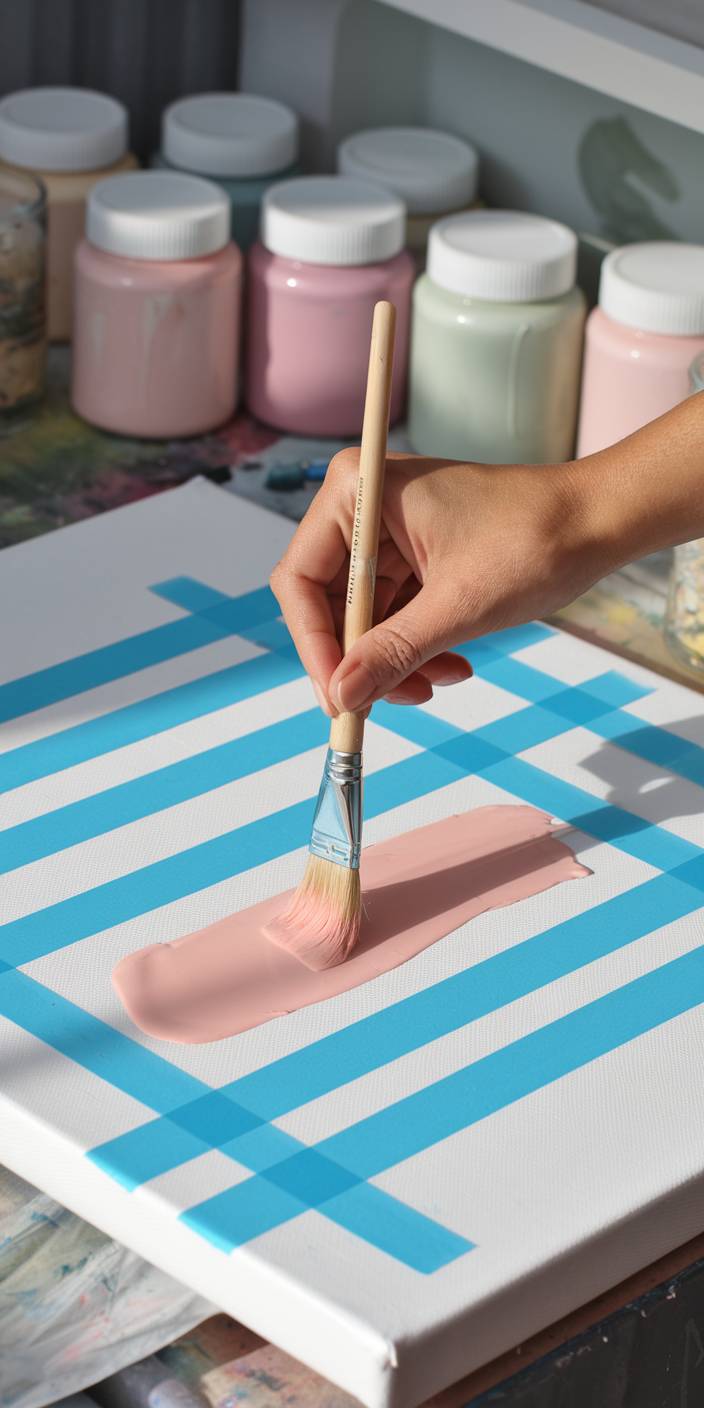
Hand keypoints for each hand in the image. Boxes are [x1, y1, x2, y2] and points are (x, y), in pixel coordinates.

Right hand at [270, 447, 606, 715]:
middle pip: (325, 605)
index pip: (301, 580)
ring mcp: (385, 534)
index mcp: (358, 491)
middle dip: (359, 660)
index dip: (314, 645)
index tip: (338, 698)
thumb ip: (393, 651)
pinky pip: (391, 617)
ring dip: (393, 662)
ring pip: (360, 620)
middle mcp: (361, 507)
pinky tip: (453, 668)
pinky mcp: (412, 558)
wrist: (599, 521)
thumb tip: (341, 696)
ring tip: (438, 684)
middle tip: (382, 707)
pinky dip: (415, 650)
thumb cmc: (534, 540)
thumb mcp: (458, 606)